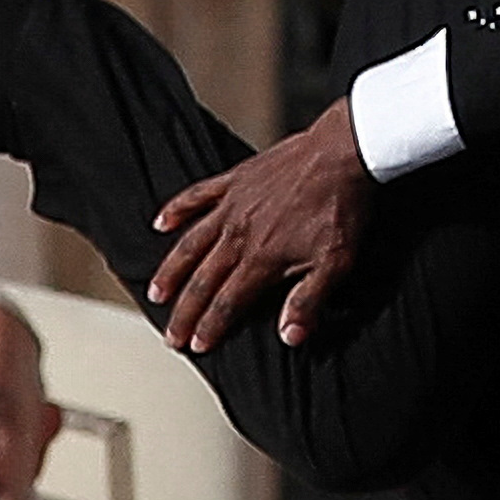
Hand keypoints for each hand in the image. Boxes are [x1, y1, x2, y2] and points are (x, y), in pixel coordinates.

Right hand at [149, 98, 373, 353]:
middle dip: (185, 311)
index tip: (195, 346)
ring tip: (156, 293)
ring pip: (191, 243)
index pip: (227, 302)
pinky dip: (176, 210)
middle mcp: (239, 234)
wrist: (344, 153)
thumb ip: (308, 301)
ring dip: (171, 271)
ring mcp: (233, 204)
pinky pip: (197, 196)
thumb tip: (289, 337)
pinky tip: (160, 224)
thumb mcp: (335, 264)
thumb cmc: (343, 209)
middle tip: (171, 336)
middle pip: (203, 280)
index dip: (210, 327)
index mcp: (262, 258)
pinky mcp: (235, 180)